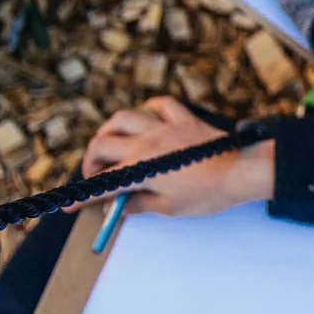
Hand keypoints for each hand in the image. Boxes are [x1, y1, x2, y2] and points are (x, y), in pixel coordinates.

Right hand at [77, 96, 273, 216]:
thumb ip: (140, 205)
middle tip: (99, 176)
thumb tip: (119, 207)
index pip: (103, 183)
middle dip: (92, 162)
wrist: (243, 171)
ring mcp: (164, 127)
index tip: (70, 205)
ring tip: (114, 145)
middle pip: (102, 144)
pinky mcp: (184, 119)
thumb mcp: (170, 208)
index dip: (83, 197)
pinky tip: (149, 119)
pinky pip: (160, 105)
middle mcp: (146, 142)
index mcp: (140, 168)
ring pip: (124, 117)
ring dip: (111, 131)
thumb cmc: (209, 194)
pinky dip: (149, 109)